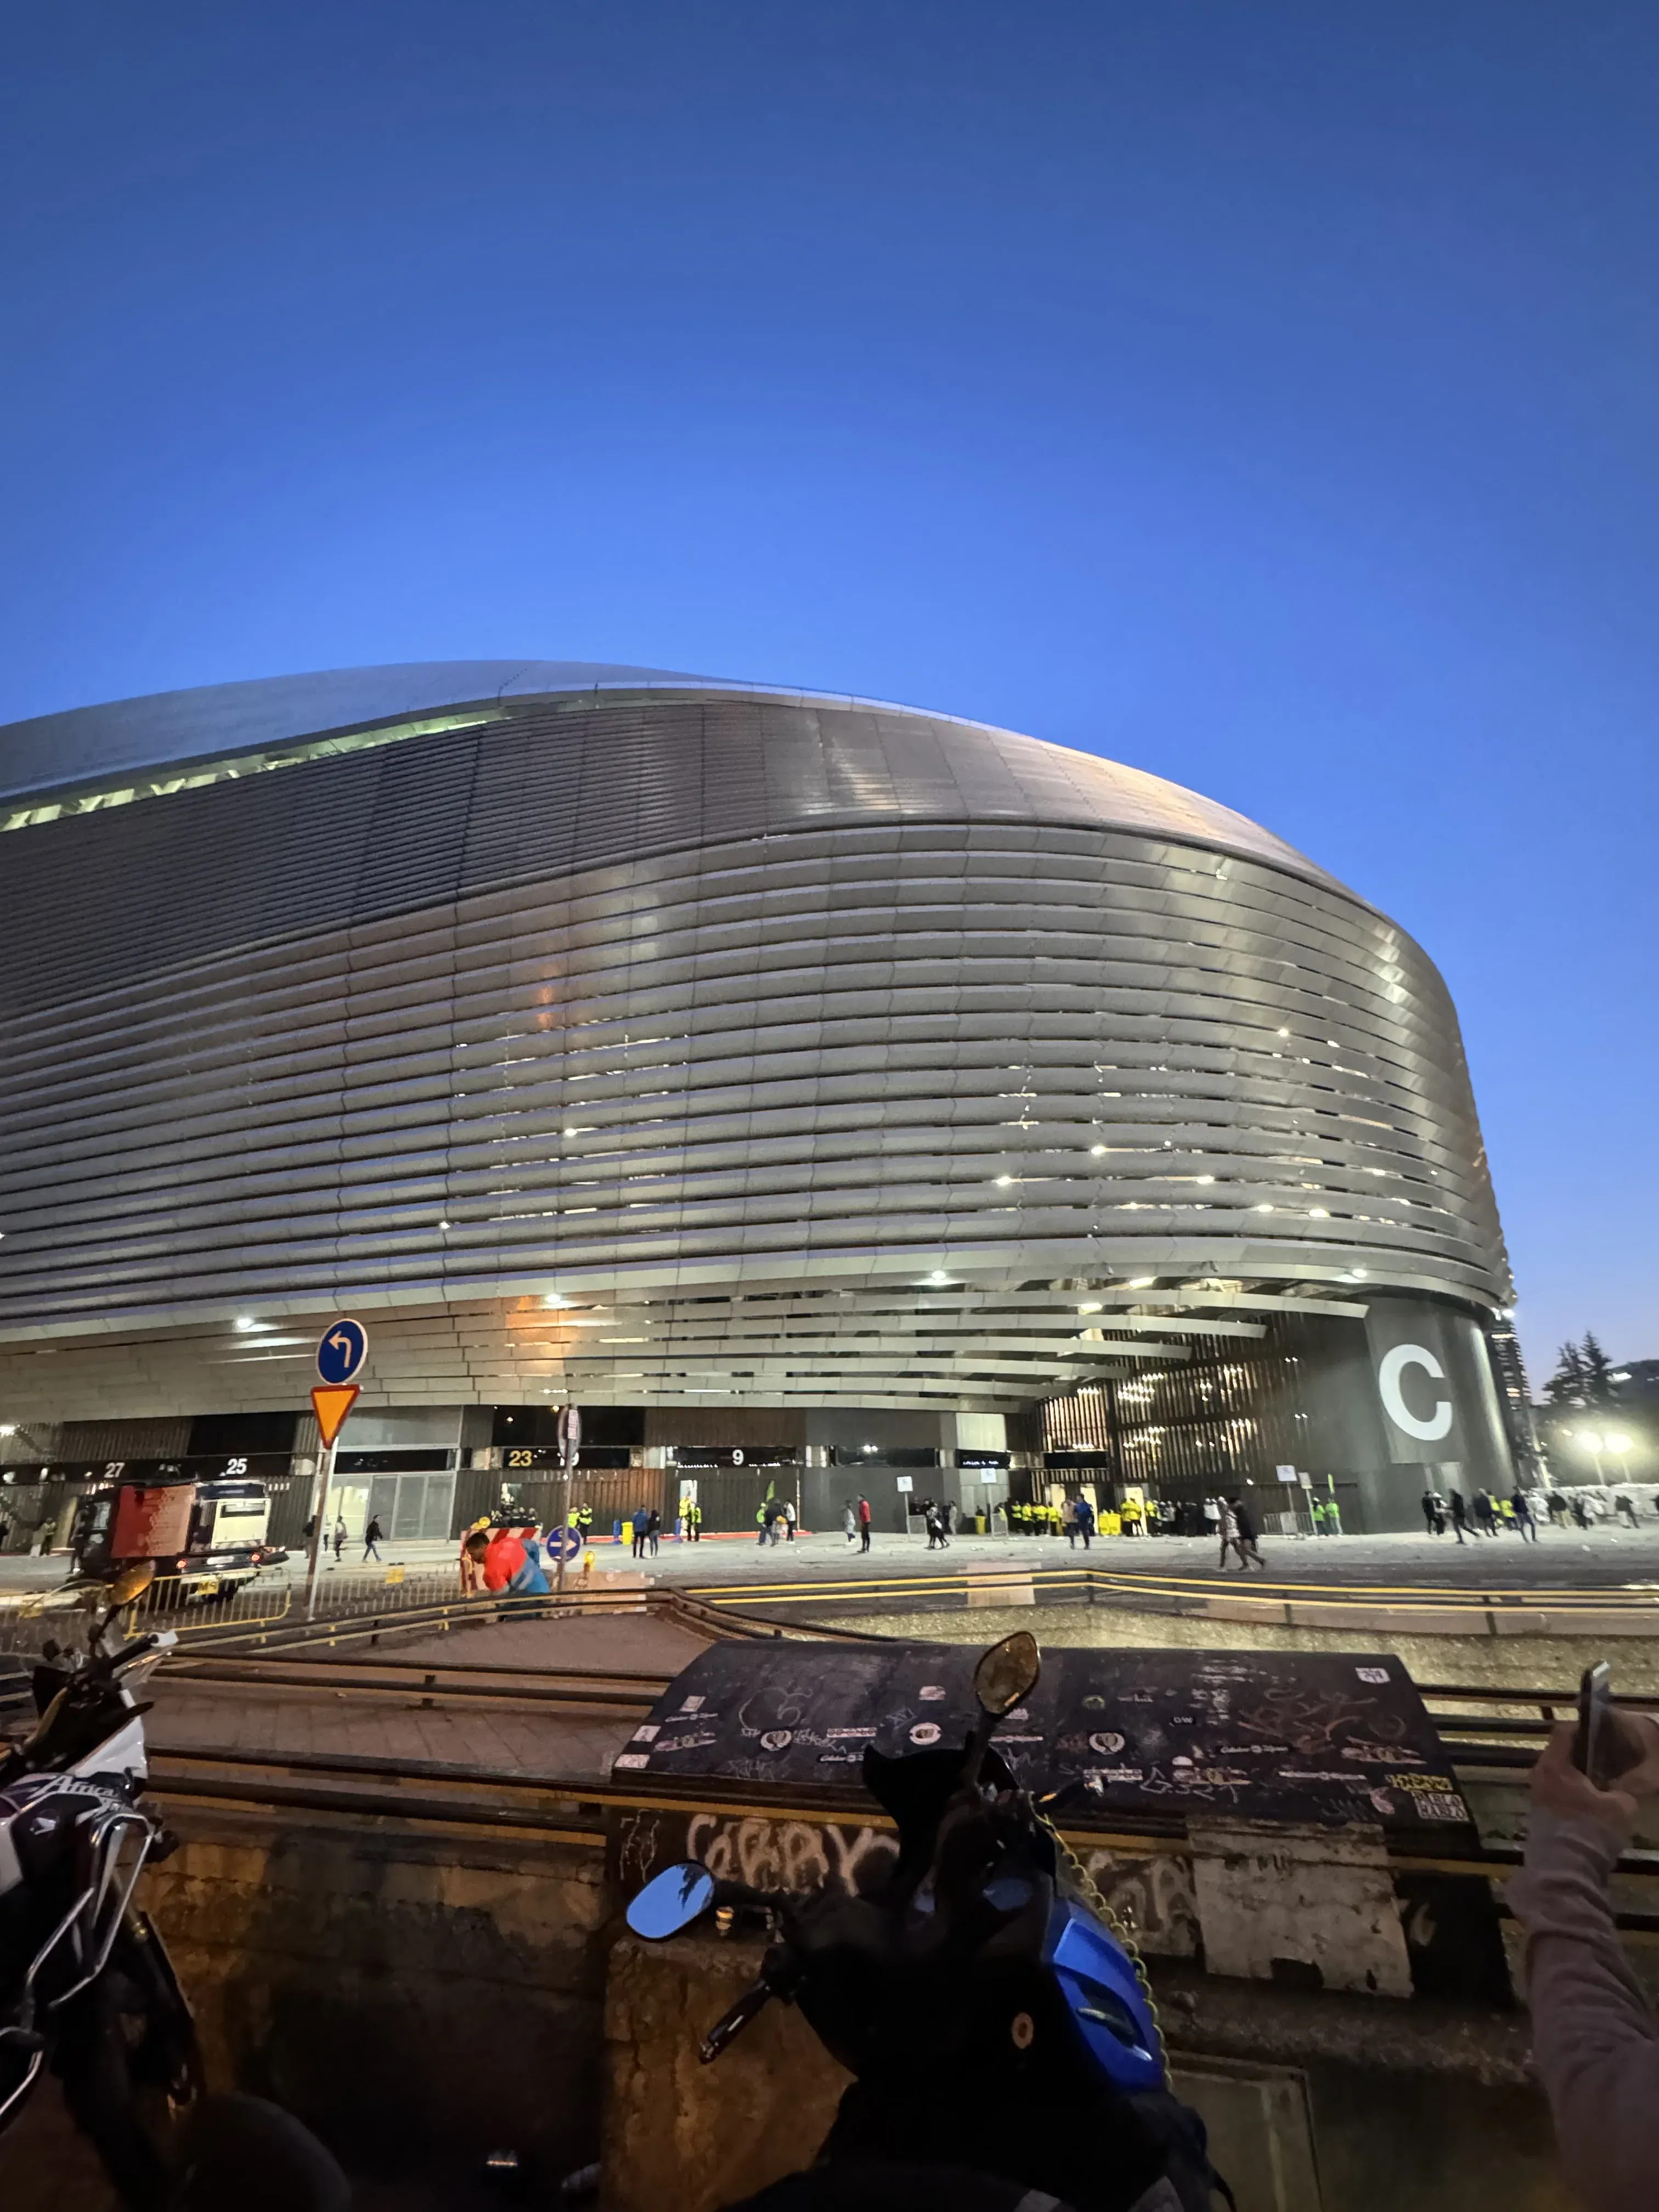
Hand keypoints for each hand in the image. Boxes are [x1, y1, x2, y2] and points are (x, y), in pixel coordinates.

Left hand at [1531, 1715, 1658, 1837]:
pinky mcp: (1538, 1811)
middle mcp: (1540, 1773)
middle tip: (1607, 1762)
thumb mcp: (1621, 1807)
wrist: (1566, 1867)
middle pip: (1561, 1753)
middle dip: (1583, 1756)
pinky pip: (1556, 1791)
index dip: (1584, 1730)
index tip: (1603, 1735)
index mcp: (1555, 1764)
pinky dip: (1571, 1792)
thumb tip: (1624, 1787)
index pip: (1565, 1732)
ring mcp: (1536, 1793)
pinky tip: (1591, 1804)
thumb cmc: (1591, 1829)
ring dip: (1578, 1777)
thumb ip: (1625, 1790)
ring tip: (1602, 1785)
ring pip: (1558, 1774)